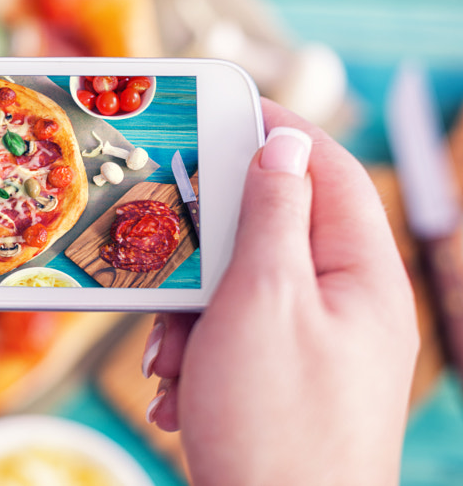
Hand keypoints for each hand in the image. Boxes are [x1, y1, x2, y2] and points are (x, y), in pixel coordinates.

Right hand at [142, 99, 418, 484]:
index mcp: (361, 275)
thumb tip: (288, 141)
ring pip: (242, 289)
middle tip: (170, 258)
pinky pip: (234, 338)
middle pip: (273, 232)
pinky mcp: (283, 381)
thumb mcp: (265, 299)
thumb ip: (276, 214)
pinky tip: (176, 388)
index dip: (277, 128)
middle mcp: (345, 305)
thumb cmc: (276, 423)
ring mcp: (316, 346)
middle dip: (210, 249)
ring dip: (192, 312)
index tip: (222, 106)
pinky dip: (196, 352)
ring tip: (172, 354)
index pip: (326, 169)